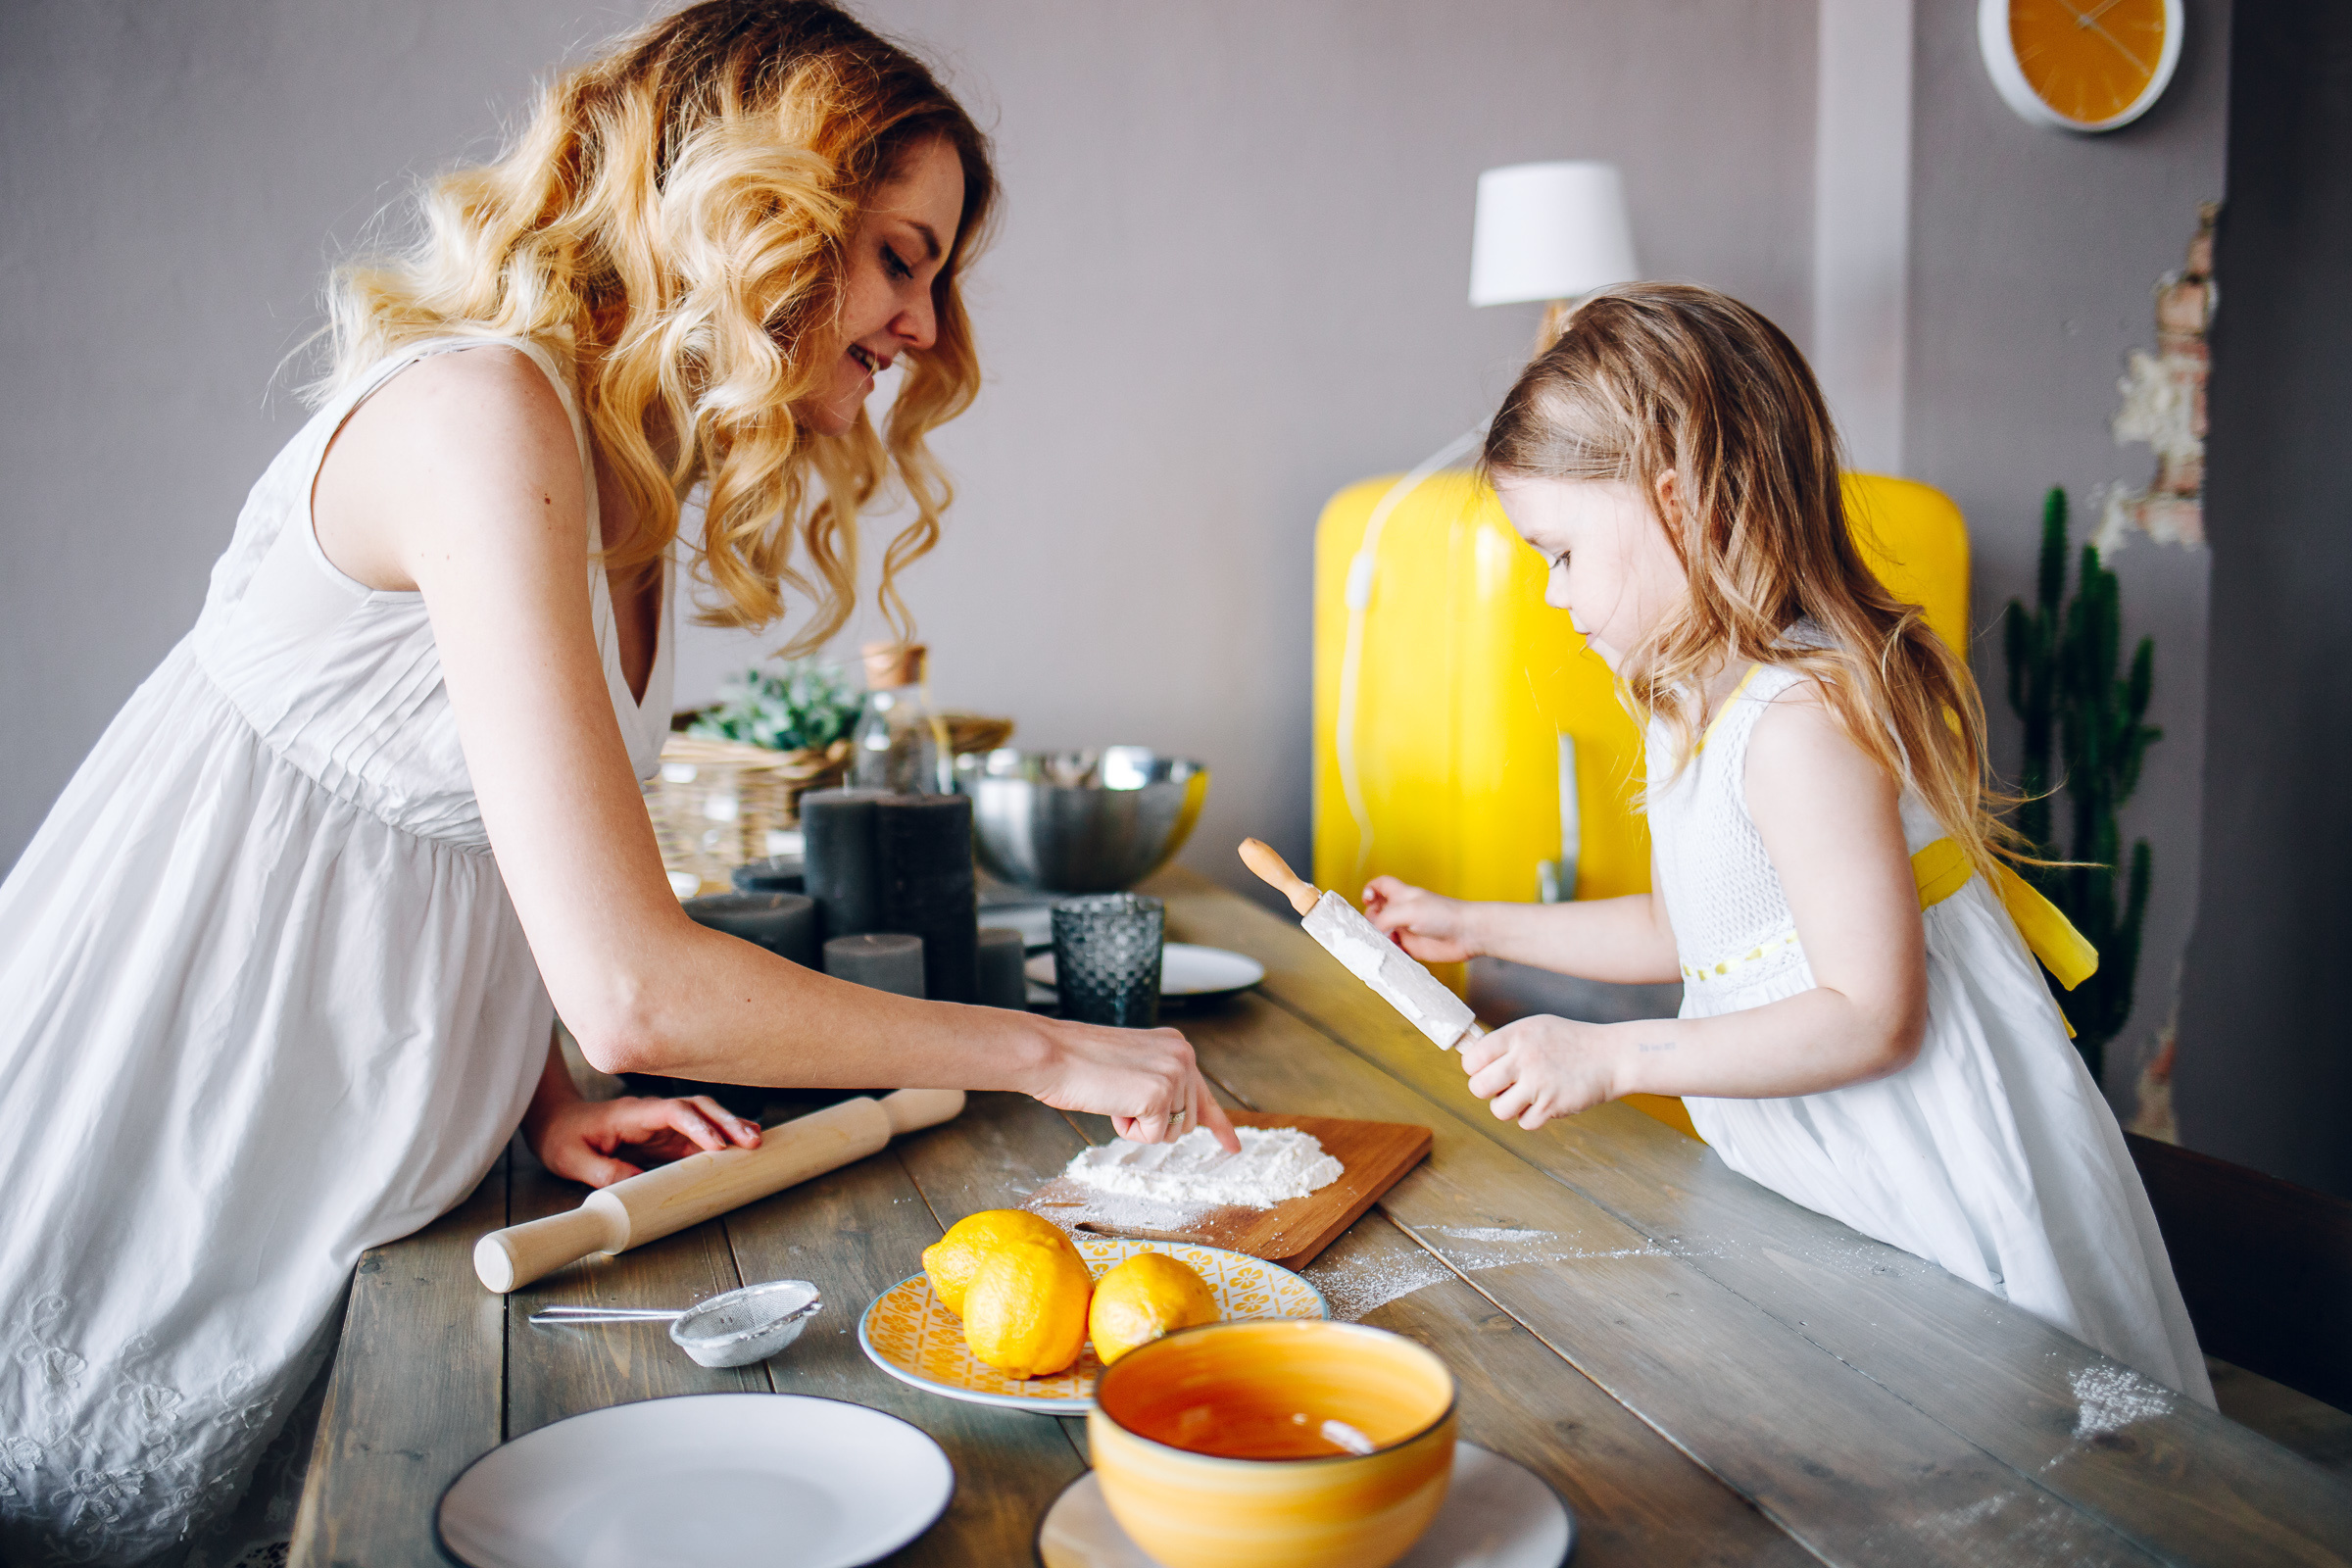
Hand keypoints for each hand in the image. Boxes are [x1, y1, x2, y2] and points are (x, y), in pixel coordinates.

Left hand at [528, 1094, 761, 1187]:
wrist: (558, 1123)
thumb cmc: (563, 1138)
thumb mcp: (572, 1160)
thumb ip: (602, 1171)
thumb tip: (637, 1184)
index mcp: (631, 1114)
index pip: (672, 1112)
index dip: (696, 1125)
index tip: (715, 1145)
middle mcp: (652, 1114)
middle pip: (697, 1108)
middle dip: (726, 1122)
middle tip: (751, 1141)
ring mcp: (661, 1124)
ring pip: (704, 1118)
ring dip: (730, 1127)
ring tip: (757, 1141)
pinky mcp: (666, 1137)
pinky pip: (699, 1134)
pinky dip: (721, 1139)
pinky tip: (741, 1146)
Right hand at [1031, 1020, 1241, 1151]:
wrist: (1052, 1054)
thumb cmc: (1078, 1062)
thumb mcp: (1131, 1065)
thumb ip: (1159, 1081)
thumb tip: (1180, 1116)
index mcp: (1176, 1045)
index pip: (1204, 1094)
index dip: (1219, 1125)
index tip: (1233, 1146)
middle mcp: (1184, 1055)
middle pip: (1187, 1121)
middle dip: (1153, 1122)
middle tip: (1119, 1097)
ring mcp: (1175, 1074)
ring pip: (1172, 1132)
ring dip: (1140, 1126)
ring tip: (1114, 1095)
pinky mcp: (1160, 1095)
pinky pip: (1151, 1137)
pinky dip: (1128, 1130)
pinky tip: (1112, 1103)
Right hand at [1361, 876, 1481, 963]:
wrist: (1467, 934)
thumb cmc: (1444, 915)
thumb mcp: (1409, 910)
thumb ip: (1386, 918)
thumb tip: (1375, 931)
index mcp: (1402, 895)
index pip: (1381, 885)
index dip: (1370, 889)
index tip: (1366, 900)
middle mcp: (1403, 912)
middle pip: (1377, 912)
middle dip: (1371, 920)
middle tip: (1374, 929)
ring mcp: (1407, 930)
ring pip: (1383, 933)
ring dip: (1378, 939)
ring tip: (1381, 944)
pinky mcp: (1413, 947)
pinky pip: (1394, 950)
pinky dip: (1389, 953)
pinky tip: (1391, 954)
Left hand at [1458, 1015, 1618, 1129]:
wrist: (1612, 1056)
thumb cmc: (1570, 1041)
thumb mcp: (1536, 1028)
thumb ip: (1506, 1042)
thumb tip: (1472, 1060)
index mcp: (1517, 1035)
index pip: (1472, 1059)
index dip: (1475, 1069)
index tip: (1487, 1070)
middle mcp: (1525, 1058)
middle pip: (1478, 1087)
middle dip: (1487, 1091)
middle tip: (1503, 1086)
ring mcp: (1539, 1083)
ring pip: (1498, 1110)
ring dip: (1508, 1107)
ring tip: (1524, 1096)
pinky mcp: (1552, 1106)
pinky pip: (1524, 1122)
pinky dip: (1531, 1117)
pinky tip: (1544, 1102)